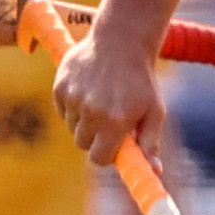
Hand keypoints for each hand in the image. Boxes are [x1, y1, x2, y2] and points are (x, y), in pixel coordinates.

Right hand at [53, 28, 166, 165]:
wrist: (122, 41)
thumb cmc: (142, 81)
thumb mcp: (154, 112)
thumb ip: (151, 144)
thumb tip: (154, 173)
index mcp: (115, 122)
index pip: (99, 158)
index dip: (107, 154)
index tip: (114, 146)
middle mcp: (91, 112)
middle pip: (83, 144)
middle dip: (96, 138)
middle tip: (110, 121)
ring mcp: (73, 99)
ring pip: (72, 127)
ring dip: (84, 121)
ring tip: (101, 100)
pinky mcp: (59, 87)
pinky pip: (63, 110)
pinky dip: (73, 106)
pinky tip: (89, 90)